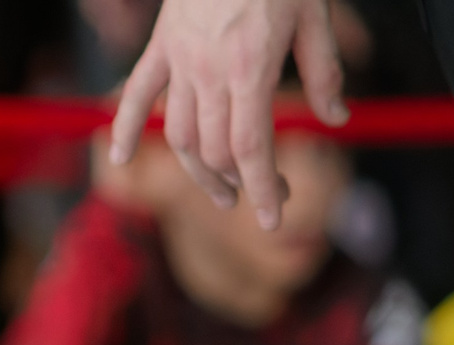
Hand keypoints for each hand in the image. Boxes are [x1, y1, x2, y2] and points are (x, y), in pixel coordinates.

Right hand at [107, 0, 348, 230]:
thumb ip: (324, 72)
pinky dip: (124, 129)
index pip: (251, 148)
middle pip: (214, 150)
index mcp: (251, 66)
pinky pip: (134, 95)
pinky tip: (120, 159)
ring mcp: (179, 60)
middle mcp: (209, 71)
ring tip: (219, 189)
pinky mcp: (161, 46)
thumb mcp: (316, 16)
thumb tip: (333, 119)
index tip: (274, 215)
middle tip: (260, 197)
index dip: (262, 189)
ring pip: (179, 134)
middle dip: (238, 183)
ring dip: (198, 170)